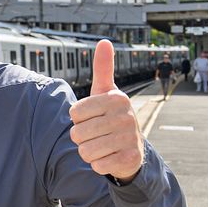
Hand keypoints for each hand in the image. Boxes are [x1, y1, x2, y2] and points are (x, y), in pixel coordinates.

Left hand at [69, 40, 143, 183]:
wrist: (133, 148)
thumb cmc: (111, 115)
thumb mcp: (106, 91)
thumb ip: (103, 68)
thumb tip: (104, 41)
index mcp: (116, 98)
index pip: (74, 112)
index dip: (78, 119)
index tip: (92, 117)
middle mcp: (126, 116)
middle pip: (77, 133)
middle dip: (81, 137)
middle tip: (96, 134)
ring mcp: (129, 138)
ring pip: (84, 151)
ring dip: (88, 151)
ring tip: (101, 145)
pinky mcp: (129, 159)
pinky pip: (96, 165)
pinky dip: (98, 164)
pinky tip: (109, 157)